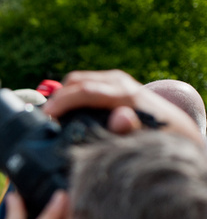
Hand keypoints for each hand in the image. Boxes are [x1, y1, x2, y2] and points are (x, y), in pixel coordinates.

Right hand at [45, 69, 202, 143]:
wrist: (175, 124)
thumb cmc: (158, 136)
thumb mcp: (148, 138)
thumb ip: (132, 130)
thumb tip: (120, 117)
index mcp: (126, 95)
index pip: (86, 91)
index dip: (62, 102)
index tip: (46, 115)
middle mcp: (119, 83)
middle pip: (76, 81)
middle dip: (56, 98)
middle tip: (43, 120)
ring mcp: (115, 80)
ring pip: (77, 80)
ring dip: (62, 96)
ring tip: (51, 117)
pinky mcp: (112, 82)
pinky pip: (83, 82)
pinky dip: (69, 94)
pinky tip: (64, 111)